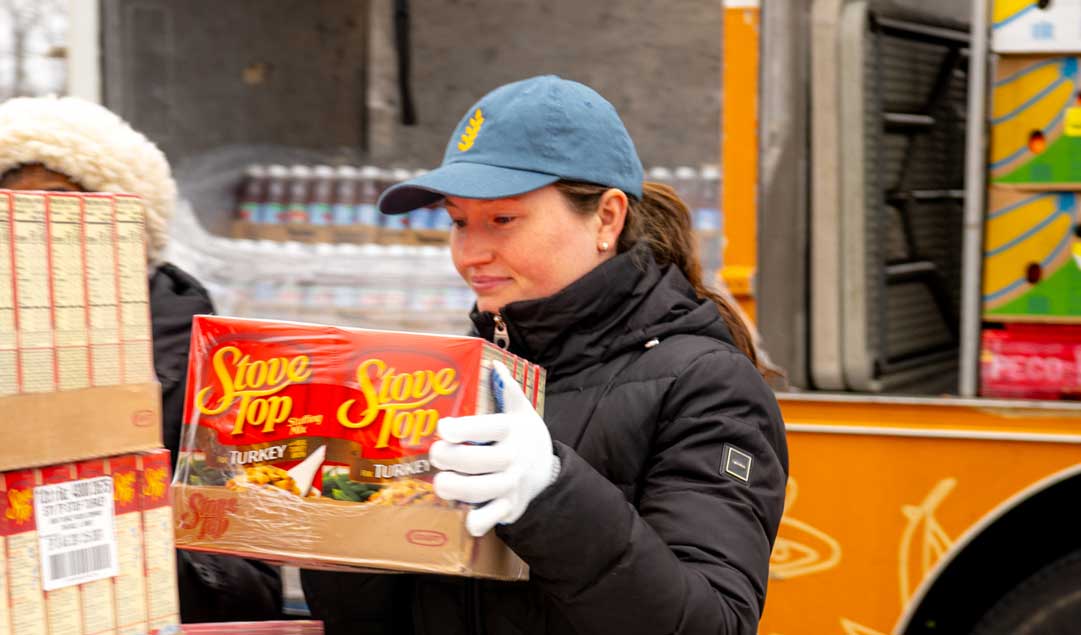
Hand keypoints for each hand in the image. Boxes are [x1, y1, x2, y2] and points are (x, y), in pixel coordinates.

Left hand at [431, 361, 558, 536]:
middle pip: (478, 461)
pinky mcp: (510, 506)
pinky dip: (479, 521)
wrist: (549, 472)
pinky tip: (466, 518)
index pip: (487, 428)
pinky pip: (493, 517)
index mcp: (513, 430)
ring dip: (456, 488)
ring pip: (481, 490)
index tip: (443, 427)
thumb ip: (508, 390)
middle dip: (451, 459)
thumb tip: (494, 365)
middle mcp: (513, 458)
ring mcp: (512, 484)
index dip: (463, 429)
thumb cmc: (526, 436)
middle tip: (435, 455)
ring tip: (440, 483)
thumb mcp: (523, 411)